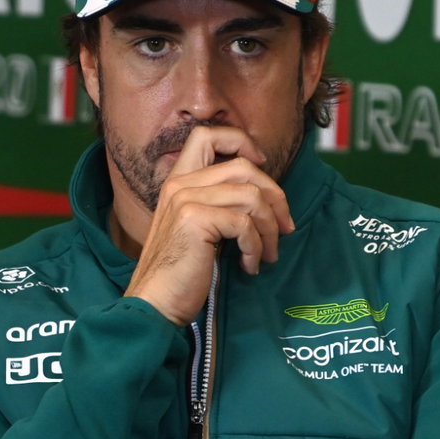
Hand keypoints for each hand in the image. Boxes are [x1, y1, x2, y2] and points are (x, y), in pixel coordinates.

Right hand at [126, 125, 293, 325]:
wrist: (155, 303)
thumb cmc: (179, 273)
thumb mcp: (197, 228)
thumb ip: (217, 204)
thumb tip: (265, 197)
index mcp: (177, 182)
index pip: (207, 134)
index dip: (240, 141)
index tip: (262, 166)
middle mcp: (179, 185)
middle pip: (243, 166)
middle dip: (274, 196)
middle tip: (284, 227)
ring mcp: (185, 199)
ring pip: (251, 196)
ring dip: (269, 229)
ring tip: (267, 254)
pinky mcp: (194, 219)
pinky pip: (245, 223)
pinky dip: (255, 248)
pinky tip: (248, 266)